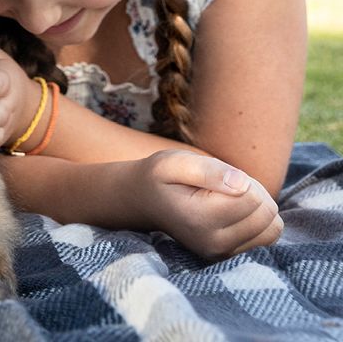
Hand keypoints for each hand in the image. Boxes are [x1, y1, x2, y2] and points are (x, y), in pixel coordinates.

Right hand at [132, 149, 283, 258]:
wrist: (145, 201)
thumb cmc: (161, 176)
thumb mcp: (174, 161)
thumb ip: (208, 170)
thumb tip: (242, 184)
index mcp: (199, 219)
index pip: (252, 197)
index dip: (241, 178)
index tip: (217, 176)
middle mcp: (213, 243)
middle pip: (266, 213)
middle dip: (253, 191)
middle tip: (224, 184)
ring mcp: (223, 254)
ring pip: (272, 228)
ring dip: (258, 207)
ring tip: (229, 197)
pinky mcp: (230, 256)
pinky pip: (268, 237)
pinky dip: (258, 220)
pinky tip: (234, 212)